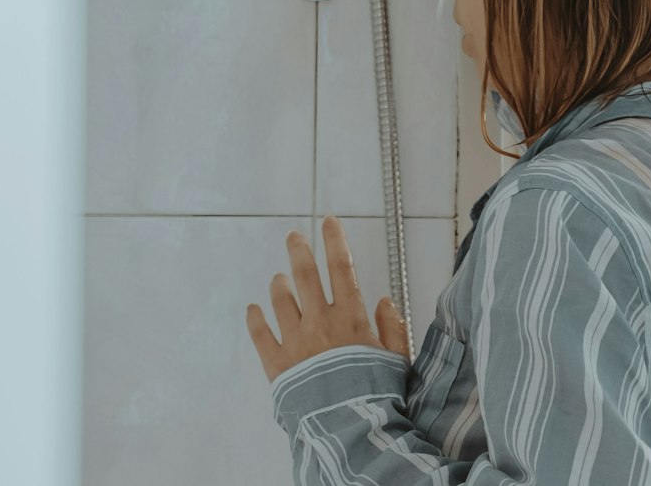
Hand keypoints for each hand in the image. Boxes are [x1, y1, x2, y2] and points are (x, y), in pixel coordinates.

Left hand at [245, 215, 410, 384]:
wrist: (347, 429)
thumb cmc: (376, 394)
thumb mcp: (397, 358)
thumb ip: (393, 327)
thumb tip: (385, 301)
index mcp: (350, 317)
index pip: (341, 267)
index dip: (335, 240)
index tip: (329, 221)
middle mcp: (320, 321)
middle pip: (305, 275)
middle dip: (299, 250)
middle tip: (293, 235)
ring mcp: (295, 342)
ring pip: (281, 300)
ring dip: (279, 284)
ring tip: (278, 277)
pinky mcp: (277, 365)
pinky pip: (260, 335)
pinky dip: (255, 319)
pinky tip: (252, 309)